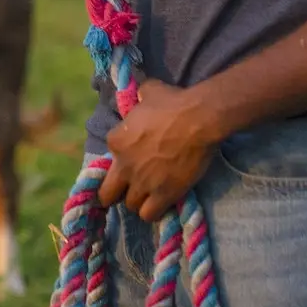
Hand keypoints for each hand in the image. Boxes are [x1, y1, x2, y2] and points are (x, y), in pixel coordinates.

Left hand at [98, 80, 216, 221]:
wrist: (198, 119)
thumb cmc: (173, 103)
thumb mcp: (149, 92)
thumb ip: (140, 96)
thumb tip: (142, 95)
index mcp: (115, 140)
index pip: (109, 160)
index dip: (121, 161)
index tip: (132, 160)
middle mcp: (124, 165)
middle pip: (108, 193)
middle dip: (116, 194)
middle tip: (129, 190)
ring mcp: (142, 182)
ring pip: (130, 205)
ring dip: (138, 201)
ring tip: (150, 194)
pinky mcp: (163, 195)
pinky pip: (149, 214)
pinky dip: (153, 212)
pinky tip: (161, 203)